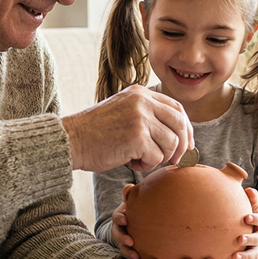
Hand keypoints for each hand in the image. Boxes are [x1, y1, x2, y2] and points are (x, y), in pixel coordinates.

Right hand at [61, 85, 194, 172]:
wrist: (70, 140)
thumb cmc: (95, 133)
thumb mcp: (123, 112)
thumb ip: (147, 115)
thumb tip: (179, 134)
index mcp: (140, 93)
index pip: (176, 107)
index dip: (186, 128)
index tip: (187, 144)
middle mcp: (142, 101)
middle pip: (180, 123)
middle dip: (182, 145)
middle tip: (175, 160)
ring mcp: (140, 117)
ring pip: (171, 143)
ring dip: (160, 157)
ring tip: (139, 158)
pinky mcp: (137, 136)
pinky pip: (157, 156)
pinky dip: (146, 164)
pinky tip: (130, 160)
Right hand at [109, 195, 140, 258]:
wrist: (143, 225)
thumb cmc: (141, 211)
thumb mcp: (136, 204)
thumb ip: (132, 196)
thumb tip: (129, 186)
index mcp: (122, 217)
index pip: (117, 216)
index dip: (120, 218)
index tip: (125, 219)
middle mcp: (121, 230)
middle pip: (117, 235)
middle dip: (122, 238)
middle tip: (130, 241)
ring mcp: (125, 242)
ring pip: (124, 249)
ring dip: (129, 253)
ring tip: (137, 258)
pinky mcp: (132, 252)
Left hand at [232, 188, 257, 258]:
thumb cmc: (253, 221)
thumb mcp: (255, 210)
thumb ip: (252, 201)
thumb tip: (249, 189)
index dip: (255, 219)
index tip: (247, 217)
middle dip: (250, 239)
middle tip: (240, 239)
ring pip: (254, 255)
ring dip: (245, 257)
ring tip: (234, 257)